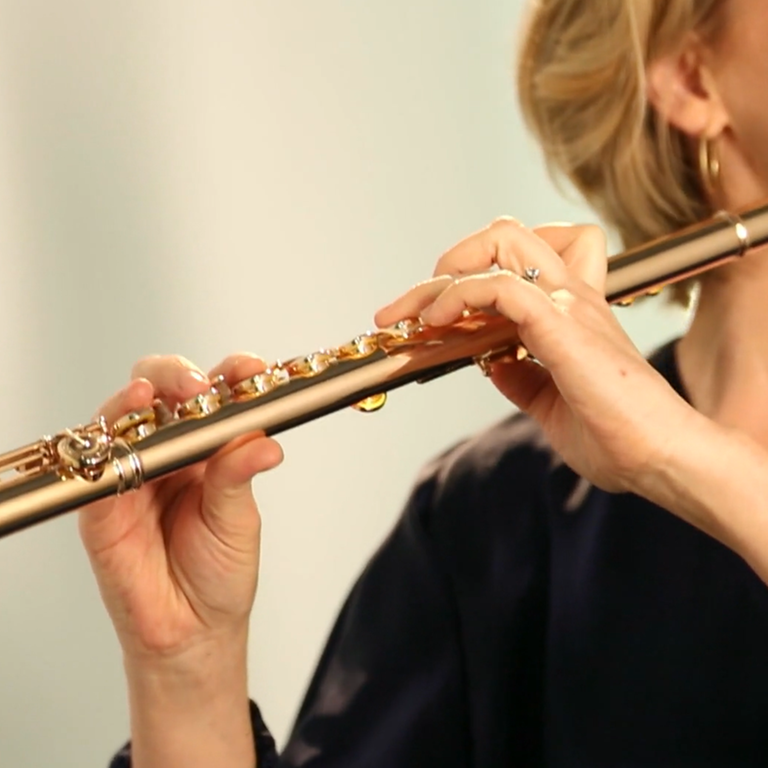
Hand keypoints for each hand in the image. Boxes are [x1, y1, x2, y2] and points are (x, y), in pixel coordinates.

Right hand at [78, 353, 282, 662]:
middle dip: (176, 376)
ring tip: (156, 396)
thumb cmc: (220, 573)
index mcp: (207, 449)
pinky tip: (123, 436)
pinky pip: (94, 470)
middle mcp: (167, 453)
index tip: (249, 371)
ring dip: (135, 399)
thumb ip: (239, 477)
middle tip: (198, 387)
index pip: (212, 395)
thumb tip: (265, 442)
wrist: (193, 631)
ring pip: (121, 419)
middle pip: (160, 390)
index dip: (229, 375)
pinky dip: (104, 448)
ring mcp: (132, 474)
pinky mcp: (101, 507)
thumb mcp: (239, 520)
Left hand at [375, 218, 693, 493]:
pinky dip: (459, 296)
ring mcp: (568, 304)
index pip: (517, 260)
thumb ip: (521, 378)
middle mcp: (569, 296)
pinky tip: (437, 323)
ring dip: (443, 276)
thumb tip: (490, 363)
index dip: (468, 277)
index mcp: (569, 312)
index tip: (429, 316)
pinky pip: (499, 286)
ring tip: (414, 314)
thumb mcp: (549, 404)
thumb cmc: (617, 437)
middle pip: (504, 236)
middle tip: (412, 307)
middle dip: (448, 261)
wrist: (659, 459)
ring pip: (500, 243)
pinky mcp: (562, 324)